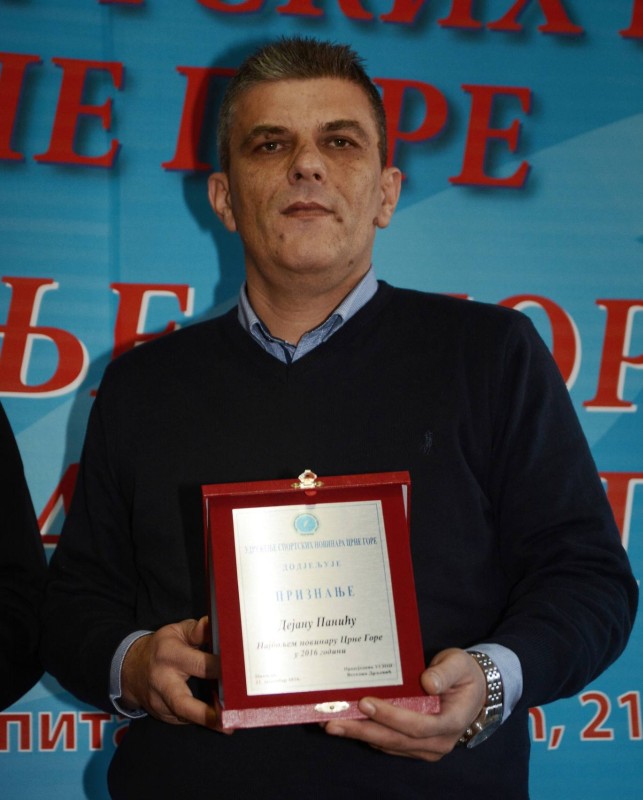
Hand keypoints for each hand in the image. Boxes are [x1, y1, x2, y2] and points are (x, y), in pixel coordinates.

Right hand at [120, 616, 220, 729]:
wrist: (132, 669)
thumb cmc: (162, 647)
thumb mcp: (176, 632)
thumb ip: (198, 630)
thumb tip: (218, 625)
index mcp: (169, 655)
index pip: (198, 664)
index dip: (219, 669)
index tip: (239, 673)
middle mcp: (162, 682)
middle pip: (183, 703)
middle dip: (206, 714)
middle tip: (229, 719)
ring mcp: (160, 703)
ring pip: (184, 717)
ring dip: (208, 722)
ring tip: (230, 724)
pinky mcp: (163, 716)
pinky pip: (185, 720)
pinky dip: (202, 720)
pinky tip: (219, 719)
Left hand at [324, 648, 485, 760]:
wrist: (474, 691)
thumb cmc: (464, 674)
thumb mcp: (459, 664)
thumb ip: (445, 672)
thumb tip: (427, 682)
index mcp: (451, 721)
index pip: (417, 725)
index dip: (390, 716)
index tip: (366, 703)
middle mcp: (438, 742)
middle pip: (396, 739)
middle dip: (363, 731)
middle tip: (333, 721)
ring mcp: (426, 748)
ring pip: (389, 744)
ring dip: (360, 734)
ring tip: (332, 723)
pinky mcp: (415, 746)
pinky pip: (389, 743)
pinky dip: (368, 734)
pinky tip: (349, 724)